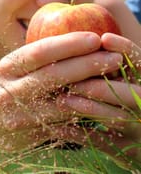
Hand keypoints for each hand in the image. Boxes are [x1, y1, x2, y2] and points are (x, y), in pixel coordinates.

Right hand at [0, 32, 122, 152]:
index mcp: (8, 67)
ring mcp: (22, 115)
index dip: (68, 44)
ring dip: (92, 91)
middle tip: (114, 56)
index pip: (40, 51)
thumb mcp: (12, 68)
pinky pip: (64, 125)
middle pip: (53, 76)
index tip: (94, 37)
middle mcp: (12, 90)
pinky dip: (85, 114)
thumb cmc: (5, 88)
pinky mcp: (33, 134)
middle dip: (86, 64)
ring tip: (114, 79)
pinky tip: (104, 105)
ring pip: (62, 103)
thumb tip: (73, 37)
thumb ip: (36, 55)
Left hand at [56, 33, 140, 166]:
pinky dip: (78, 133)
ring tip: (61, 100)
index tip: (104, 39)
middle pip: (129, 94)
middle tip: (71, 80)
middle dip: (99, 86)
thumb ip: (113, 67)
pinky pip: (101, 142)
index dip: (125, 49)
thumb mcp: (127, 81)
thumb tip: (95, 38)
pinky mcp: (126, 152)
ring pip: (117, 119)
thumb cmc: (127, 101)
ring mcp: (138, 131)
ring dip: (88, 108)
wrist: (140, 139)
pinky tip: (57, 126)